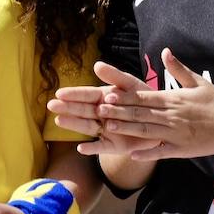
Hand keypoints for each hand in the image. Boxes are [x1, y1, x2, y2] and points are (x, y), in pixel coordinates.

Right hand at [48, 63, 162, 157]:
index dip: (74, 94)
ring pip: (88, 127)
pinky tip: (81, 148)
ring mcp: (106, 130)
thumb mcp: (131, 85)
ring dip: (74, 124)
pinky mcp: (114, 146)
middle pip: (82, 111)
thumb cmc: (144, 100)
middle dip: (67, 108)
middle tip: (52, 105)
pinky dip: (92, 149)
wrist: (161, 121)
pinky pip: (102, 148)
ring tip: (59, 120)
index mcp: (105, 98)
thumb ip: (115, 76)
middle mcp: (102, 114)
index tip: (60, 93)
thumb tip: (96, 64)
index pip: (87, 95)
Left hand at [94, 49, 213, 161]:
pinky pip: (161, 152)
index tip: (107, 93)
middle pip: (141, 113)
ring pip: (146, 131)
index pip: (144, 96)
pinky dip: (146, 153)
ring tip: (108, 127)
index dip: (124, 96)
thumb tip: (164, 51)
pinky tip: (131, 155)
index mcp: (174, 98)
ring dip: (127, 129)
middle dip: (118, 111)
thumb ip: (179, 69)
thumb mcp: (199, 82)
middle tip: (99, 109)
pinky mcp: (182, 149)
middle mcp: (171, 115)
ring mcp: (176, 133)